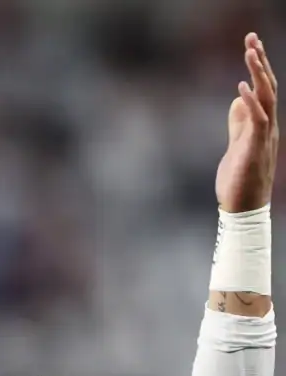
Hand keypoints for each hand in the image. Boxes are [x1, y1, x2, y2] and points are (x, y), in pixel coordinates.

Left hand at [216, 33, 278, 212]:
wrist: (242, 209)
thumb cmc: (239, 180)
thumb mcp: (237, 144)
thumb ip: (239, 123)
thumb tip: (238, 101)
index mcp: (263, 124)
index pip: (264, 89)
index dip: (259, 66)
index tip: (251, 44)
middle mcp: (268, 126)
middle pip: (268, 87)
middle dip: (260, 61)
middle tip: (251, 37)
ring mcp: (263, 136)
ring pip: (266, 98)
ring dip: (258, 74)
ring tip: (250, 51)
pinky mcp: (254, 148)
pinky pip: (257, 120)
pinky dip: (250, 102)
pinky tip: (241, 87)